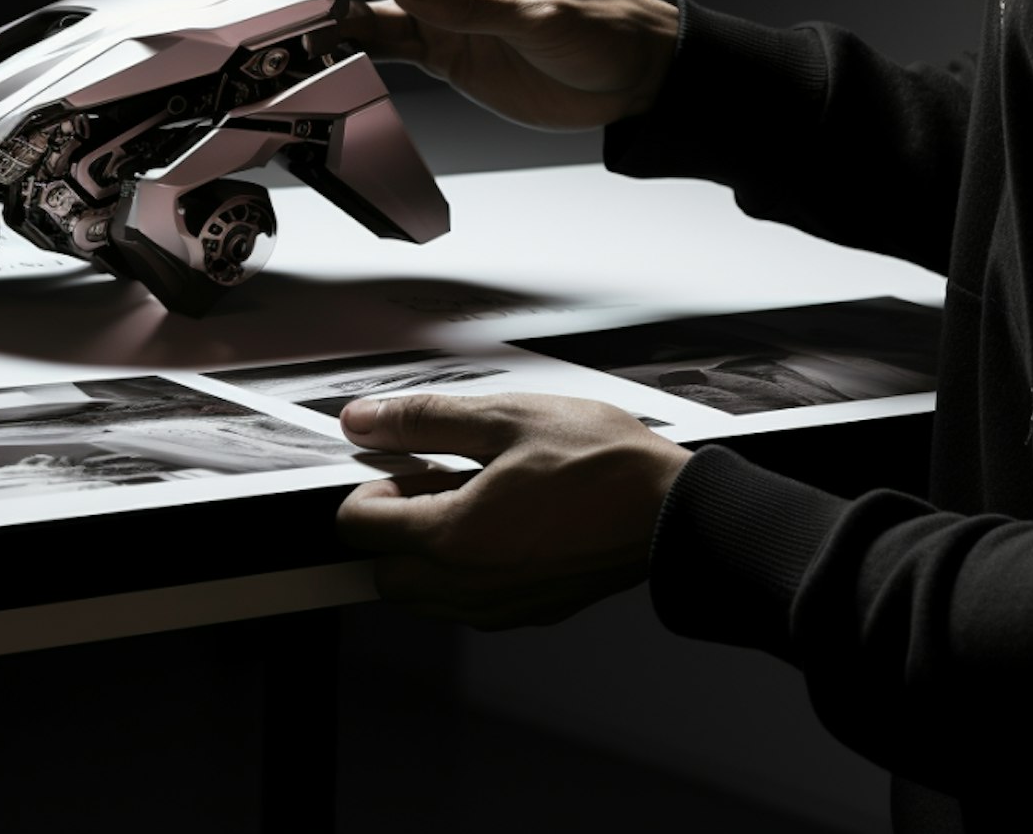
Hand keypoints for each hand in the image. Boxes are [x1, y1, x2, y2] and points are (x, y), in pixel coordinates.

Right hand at [281, 0, 679, 130]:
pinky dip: (362, 58)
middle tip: (273, 16)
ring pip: (378, 19)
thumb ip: (466, 4)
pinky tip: (327, 62)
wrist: (639, 79)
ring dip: (337, 32)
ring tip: (287, 45)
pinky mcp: (452, 52)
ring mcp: (451, 13)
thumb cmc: (605, 30)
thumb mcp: (540, 16)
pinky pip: (397, 50)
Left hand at [335, 392, 692, 628]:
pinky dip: (466, 575)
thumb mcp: (506, 418)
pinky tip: (505, 529)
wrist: (672, 509)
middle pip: (385, 574)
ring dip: (428, 557)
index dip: (370, 487)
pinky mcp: (530, 613)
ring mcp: (500, 608)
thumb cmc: (603, 464)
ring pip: (425, 598)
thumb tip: (365, 421)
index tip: (402, 465)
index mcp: (453, 537)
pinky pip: (469, 606)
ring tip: (476, 503)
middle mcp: (469, 587)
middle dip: (395, 529)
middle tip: (437, 483)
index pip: (360, 527)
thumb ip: (425, 421)